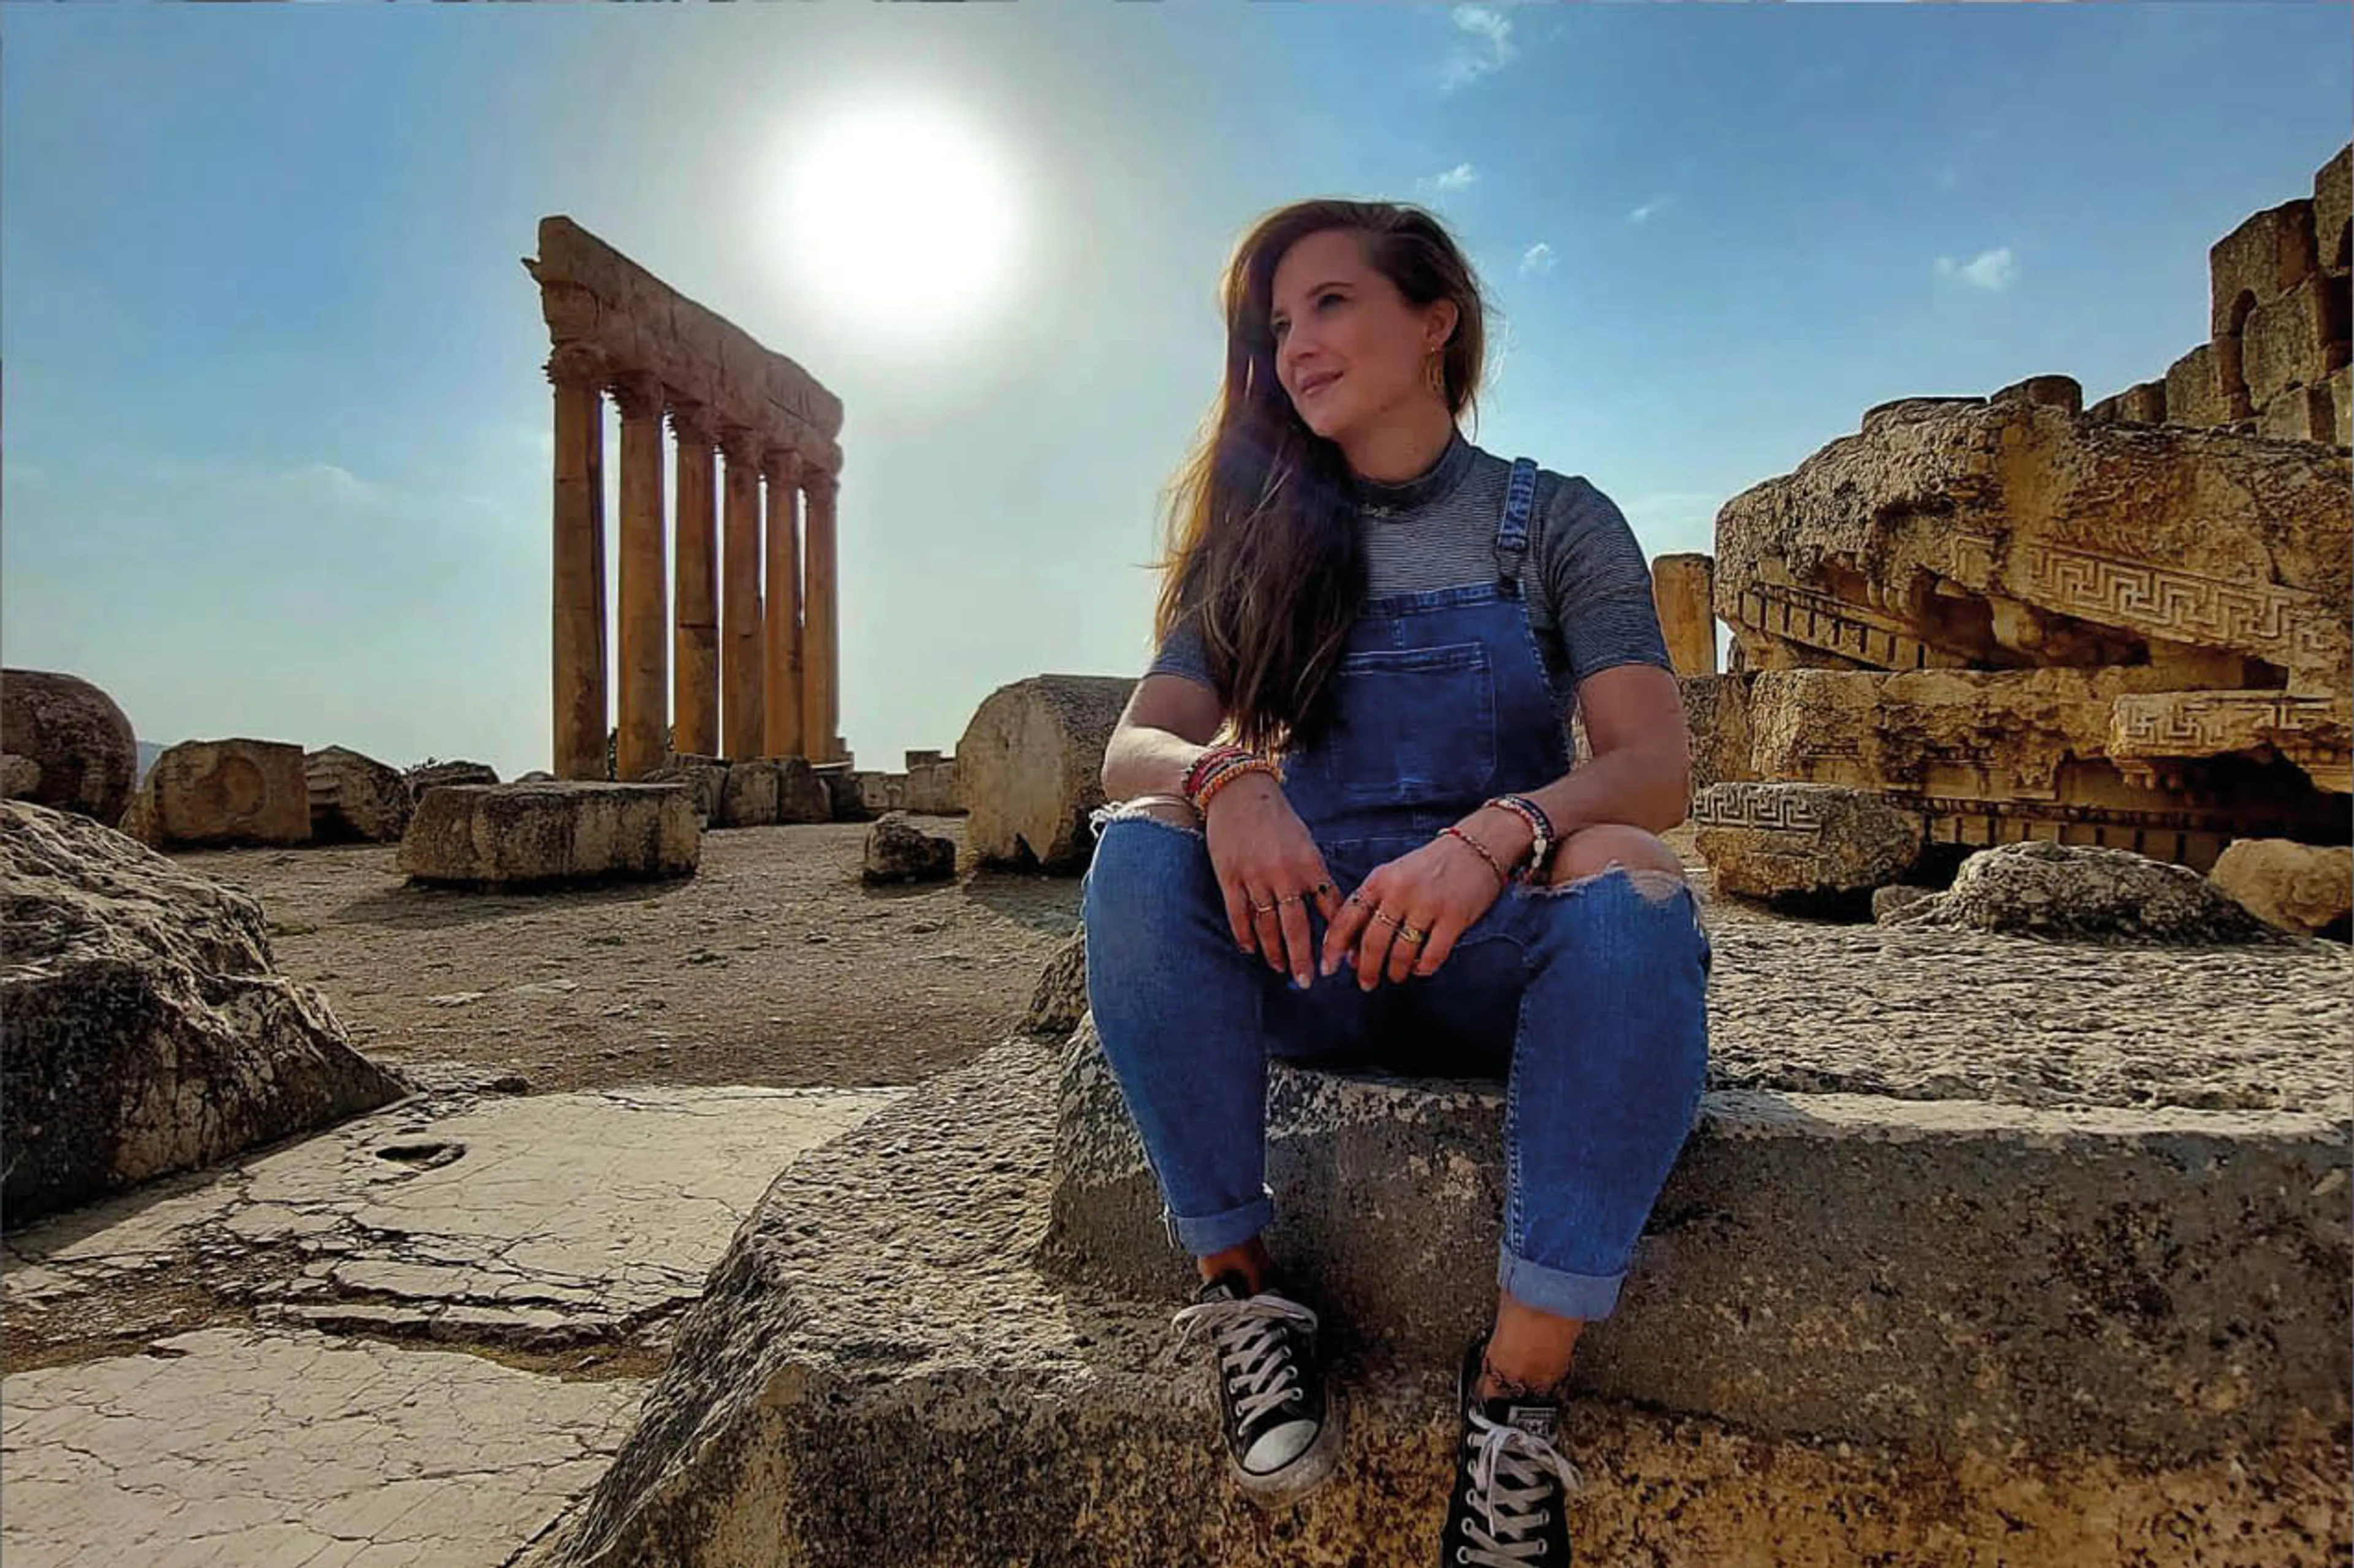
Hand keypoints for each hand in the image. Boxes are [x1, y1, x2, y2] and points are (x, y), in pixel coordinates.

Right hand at [1201, 772, 1343, 988]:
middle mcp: (1284, 875)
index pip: (1328, 909)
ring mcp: (1254, 878)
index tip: (1339, 961)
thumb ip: (1314, 875)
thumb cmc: (1277, 817)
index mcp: (1309, 864)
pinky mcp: (1229, 877)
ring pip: (1266, 926)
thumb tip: (1326, 907)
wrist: (1239, 791)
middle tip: (1307, 982)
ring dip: (1274, 952)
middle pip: (1295, 927)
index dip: (1334, 938)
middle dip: (1302, 958)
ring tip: (1280, 970)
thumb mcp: (1305, 842)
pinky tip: (1250, 949)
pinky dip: (1245, 935)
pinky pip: (1238, 914)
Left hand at [1320, 826, 1515, 990]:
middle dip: (1365, 969)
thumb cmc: (1431, 866)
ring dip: (1394, 971)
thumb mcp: (1394, 875)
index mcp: (1379, 880)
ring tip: (1395, 976)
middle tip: (1366, 984)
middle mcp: (1400, 892)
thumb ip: (1373, 906)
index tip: (1328, 967)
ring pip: (1401, 953)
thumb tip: (1353, 951)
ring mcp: (1427, 905)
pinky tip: (1420, 968)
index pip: (1347, 918)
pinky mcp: (1454, 918)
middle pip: (1372, 942)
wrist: (1476, 846)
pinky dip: (1422, 968)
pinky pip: (1432, 955)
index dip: (1333, 946)